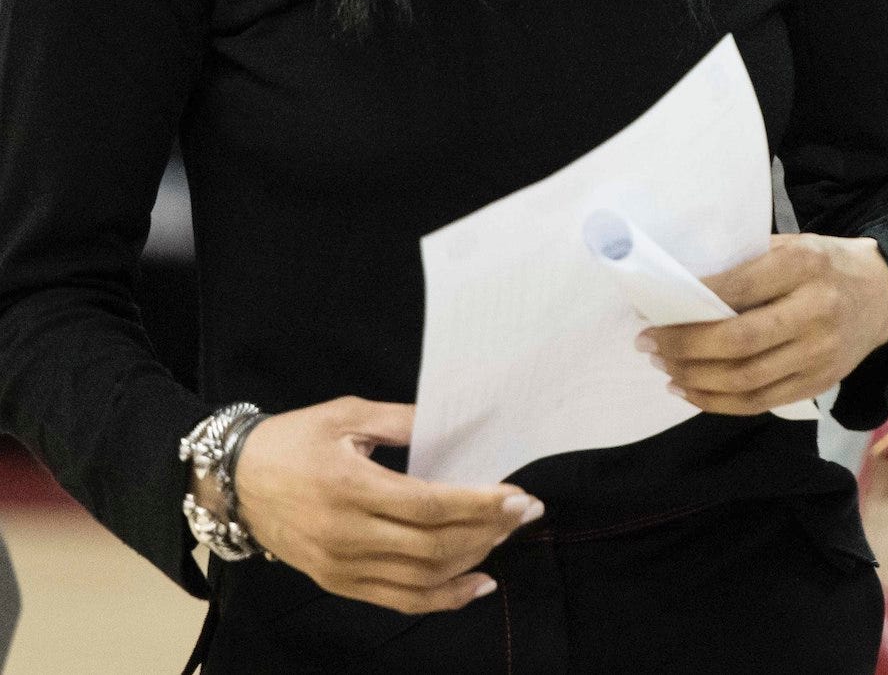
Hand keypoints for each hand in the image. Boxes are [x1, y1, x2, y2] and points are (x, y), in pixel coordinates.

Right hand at [229, 399, 540, 613]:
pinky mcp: (336, 583)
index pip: (429, 506)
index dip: (479, 505)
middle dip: (489, 531)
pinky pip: (397, 600)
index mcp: (348, 487)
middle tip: (527, 513)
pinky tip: (477, 585)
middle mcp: (344, 534)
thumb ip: (406, 419)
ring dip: (472, 562)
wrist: (232, 482)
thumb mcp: (348, 415)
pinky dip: (442, 598)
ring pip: (420, 579)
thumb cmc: (293, 440)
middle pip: (432, 546)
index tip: (519, 498)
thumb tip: (463, 419)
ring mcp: (339, 565)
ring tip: (506, 537)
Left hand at [646, 233, 887, 415]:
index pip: (738, 288)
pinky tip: (690, 389)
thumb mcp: (792, 246)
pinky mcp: (820, 382)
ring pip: (745, 380)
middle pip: (739, 341)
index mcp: (805, 265)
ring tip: (664, 366)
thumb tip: (680, 290)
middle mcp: (817, 310)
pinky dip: (717, 401)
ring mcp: (821, 353)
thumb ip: (747, 265)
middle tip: (649, 342)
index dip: (692, 304)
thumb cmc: (825, 265)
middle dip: (684, 346)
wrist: (887, 294)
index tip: (655, 309)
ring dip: (694, 377)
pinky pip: (760, 402)